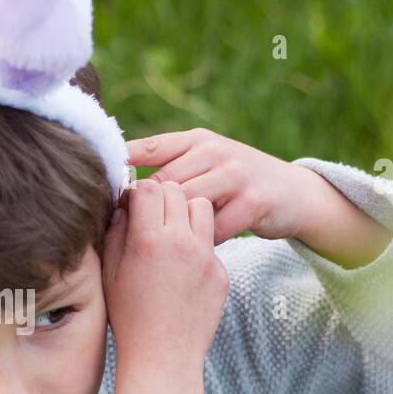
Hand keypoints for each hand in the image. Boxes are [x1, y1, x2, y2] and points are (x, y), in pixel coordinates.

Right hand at [103, 179, 229, 393]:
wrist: (163, 359)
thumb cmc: (127, 318)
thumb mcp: (109, 274)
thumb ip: (114, 233)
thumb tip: (123, 206)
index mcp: (149, 240)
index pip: (148, 187)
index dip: (135, 192)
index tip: (129, 207)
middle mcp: (182, 243)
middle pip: (175, 190)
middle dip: (159, 197)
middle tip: (148, 218)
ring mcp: (206, 257)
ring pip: (201, 207)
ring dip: (184, 212)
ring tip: (169, 235)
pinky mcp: (221, 272)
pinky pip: (210, 241)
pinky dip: (195, 243)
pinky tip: (181, 267)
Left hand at [125, 127, 315, 243]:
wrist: (294, 193)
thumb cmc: (236, 185)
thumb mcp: (206, 165)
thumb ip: (171, 168)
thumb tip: (120, 188)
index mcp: (197, 141)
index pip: (150, 148)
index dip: (122, 166)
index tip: (98, 185)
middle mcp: (215, 151)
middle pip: (164, 182)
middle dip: (145, 208)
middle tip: (129, 232)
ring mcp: (236, 175)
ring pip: (188, 203)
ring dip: (173, 227)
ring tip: (160, 246)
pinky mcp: (254, 201)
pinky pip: (215, 227)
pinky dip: (202, 242)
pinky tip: (194, 252)